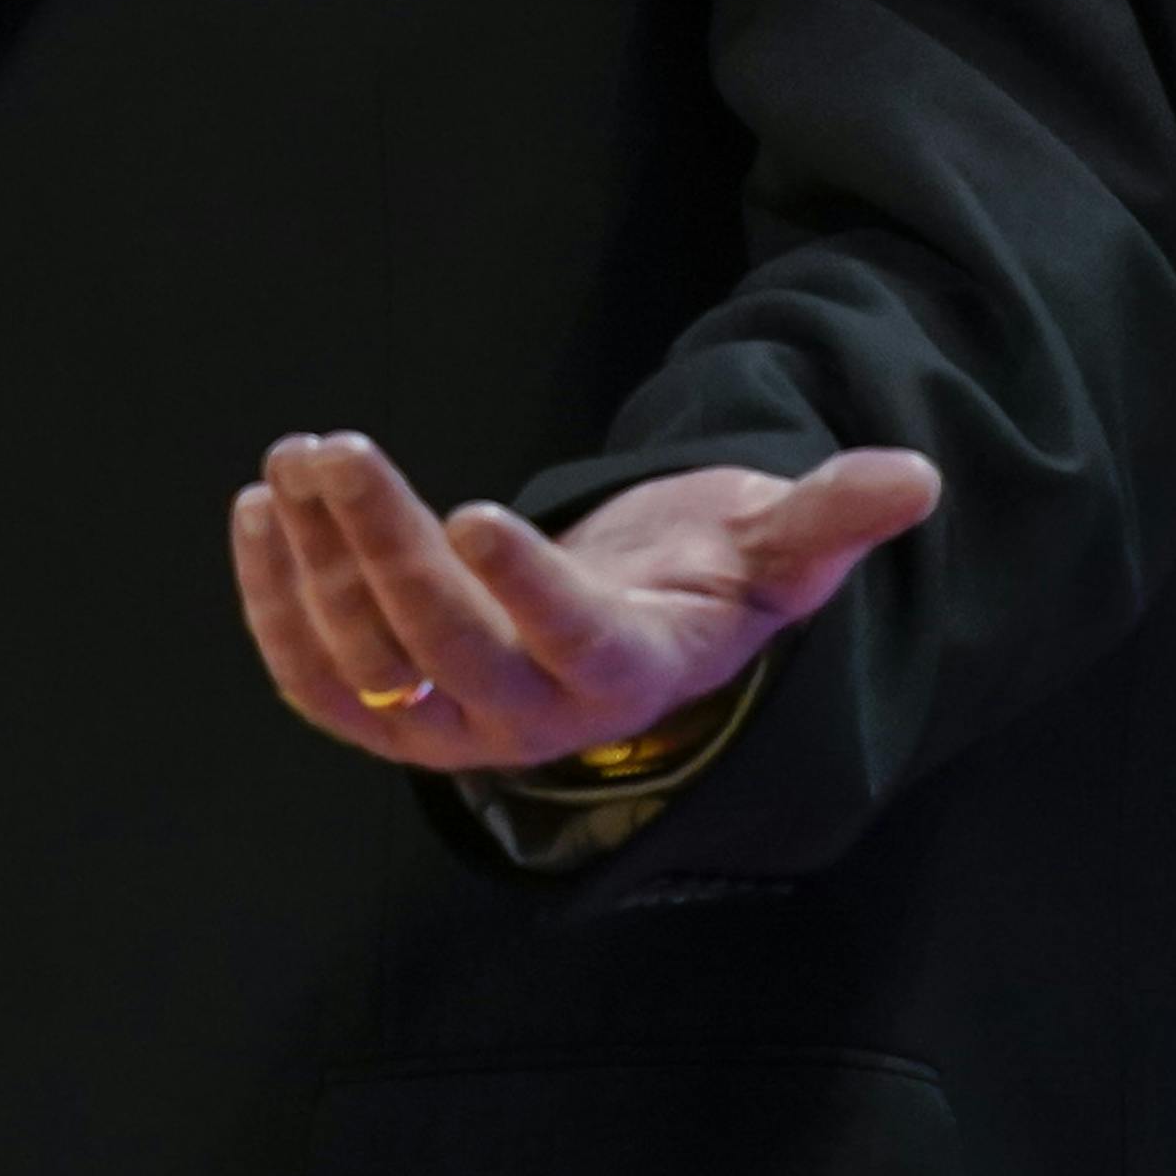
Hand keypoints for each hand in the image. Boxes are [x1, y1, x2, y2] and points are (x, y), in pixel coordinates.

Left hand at [230, 430, 940, 771]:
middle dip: (381, 543)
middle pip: (442, 646)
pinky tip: (257, 512)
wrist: (633, 648)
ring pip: (365, 659)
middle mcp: (530, 721)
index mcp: (627, 677)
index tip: (476, 508)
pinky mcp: (390, 718)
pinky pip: (316, 681)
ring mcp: (451, 728)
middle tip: (338, 446)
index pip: (571, 644)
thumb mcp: (774, 552)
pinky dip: (273, 604)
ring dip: (314, 560)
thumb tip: (918, 477)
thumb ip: (830, 518)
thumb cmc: (704, 586)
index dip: (524, 587)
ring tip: (296, 458)